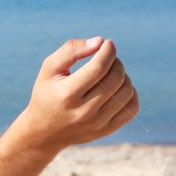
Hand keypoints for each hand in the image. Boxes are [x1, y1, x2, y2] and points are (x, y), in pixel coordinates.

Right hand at [14, 37, 138, 149]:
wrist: (44, 133)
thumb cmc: (47, 94)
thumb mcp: (49, 69)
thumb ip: (71, 49)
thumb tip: (100, 41)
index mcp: (67, 95)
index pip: (98, 68)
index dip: (108, 51)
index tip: (107, 44)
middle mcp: (83, 112)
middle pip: (116, 78)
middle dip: (115, 62)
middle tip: (106, 60)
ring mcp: (96, 124)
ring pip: (127, 91)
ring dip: (123, 76)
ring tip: (110, 75)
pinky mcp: (106, 131)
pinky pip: (132, 108)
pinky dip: (130, 94)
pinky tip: (116, 90)